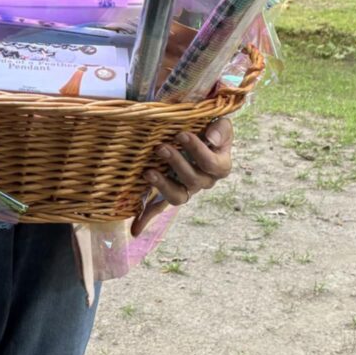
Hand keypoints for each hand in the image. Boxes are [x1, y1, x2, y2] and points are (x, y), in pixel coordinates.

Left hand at [130, 117, 233, 237]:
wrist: (199, 136)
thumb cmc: (210, 129)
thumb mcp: (221, 124)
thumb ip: (220, 129)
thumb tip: (210, 138)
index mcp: (219, 167)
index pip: (211, 164)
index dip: (197, 151)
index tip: (181, 134)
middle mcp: (203, 182)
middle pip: (192, 180)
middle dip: (175, 163)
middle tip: (160, 147)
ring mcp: (185, 189)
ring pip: (177, 196)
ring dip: (162, 185)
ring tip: (147, 172)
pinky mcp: (167, 192)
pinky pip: (158, 208)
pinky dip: (145, 218)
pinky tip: (134, 230)